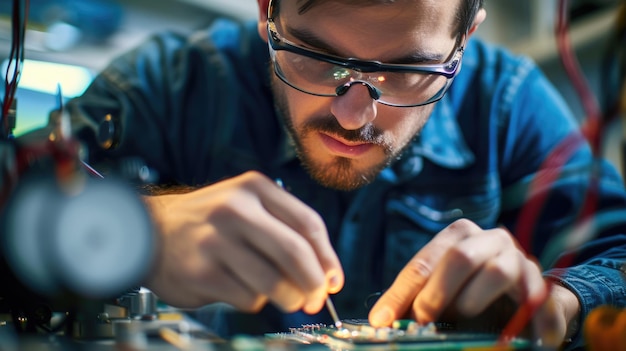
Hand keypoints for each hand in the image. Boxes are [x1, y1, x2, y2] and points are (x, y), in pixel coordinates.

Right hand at [141, 171, 343, 313]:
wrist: (150, 230)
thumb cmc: (209, 222)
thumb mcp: (247, 207)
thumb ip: (285, 230)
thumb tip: (325, 274)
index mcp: (254, 188)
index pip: (308, 223)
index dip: (327, 257)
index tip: (333, 279)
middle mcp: (235, 210)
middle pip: (295, 253)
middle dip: (314, 283)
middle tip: (317, 299)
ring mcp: (216, 241)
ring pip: (274, 282)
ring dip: (288, 299)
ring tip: (285, 299)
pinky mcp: (202, 272)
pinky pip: (247, 297)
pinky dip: (254, 301)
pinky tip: (241, 289)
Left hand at [368, 219, 578, 343]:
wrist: (524, 295)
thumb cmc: (471, 289)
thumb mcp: (439, 291)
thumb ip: (412, 301)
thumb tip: (380, 321)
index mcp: (459, 235)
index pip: (424, 262)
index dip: (400, 293)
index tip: (383, 320)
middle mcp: (490, 239)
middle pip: (460, 257)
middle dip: (436, 292)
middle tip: (422, 320)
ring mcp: (520, 259)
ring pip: (498, 270)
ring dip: (474, 299)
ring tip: (463, 315)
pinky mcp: (543, 284)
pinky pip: (538, 300)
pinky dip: (529, 321)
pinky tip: (526, 339)